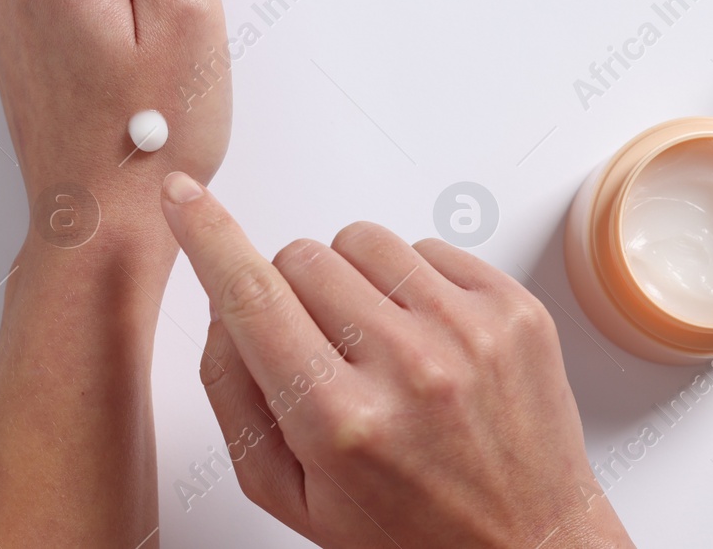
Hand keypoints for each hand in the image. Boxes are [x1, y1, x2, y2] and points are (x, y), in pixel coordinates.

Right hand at [160, 171, 635, 548]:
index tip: (183, 198)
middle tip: (322, 352)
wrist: (529, 544)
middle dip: (293, 293)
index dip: (207, 237)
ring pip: (361, 239)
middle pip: (301, 258)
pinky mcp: (513, 307)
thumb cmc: (408, 529)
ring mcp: (468, 331)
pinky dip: (411, 283)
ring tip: (378, 346)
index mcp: (341, 422)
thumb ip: (235, 396)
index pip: (252, 296)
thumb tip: (221, 306)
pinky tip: (424, 340)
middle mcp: (408, 369)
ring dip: (353, 280)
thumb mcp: (290, 494)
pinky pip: (425, 246)